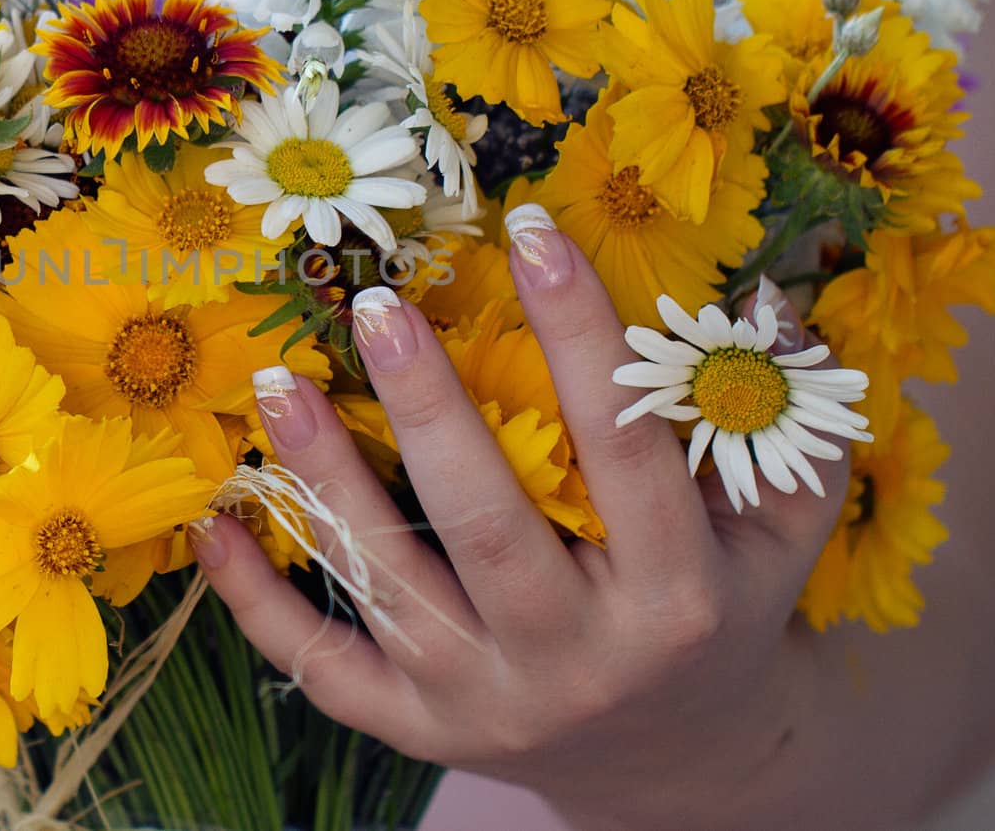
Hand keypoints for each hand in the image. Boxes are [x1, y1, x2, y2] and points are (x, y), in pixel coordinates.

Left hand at [187, 205, 849, 830]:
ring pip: (389, 589)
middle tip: (372, 305)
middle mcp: (578, 661)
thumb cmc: (724, 613)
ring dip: (324, 481)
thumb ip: (776, 420)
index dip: (579, 333)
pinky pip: (323, 669)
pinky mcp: (419, 733)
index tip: (529, 230)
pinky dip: (258, 601)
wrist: (679, 764)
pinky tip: (216, 523)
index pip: (622, 448)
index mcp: (678, 599)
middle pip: (486, 525)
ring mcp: (487, 705)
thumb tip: (761, 296)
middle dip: (425, 408)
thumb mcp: (778, 531)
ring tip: (278, 383)